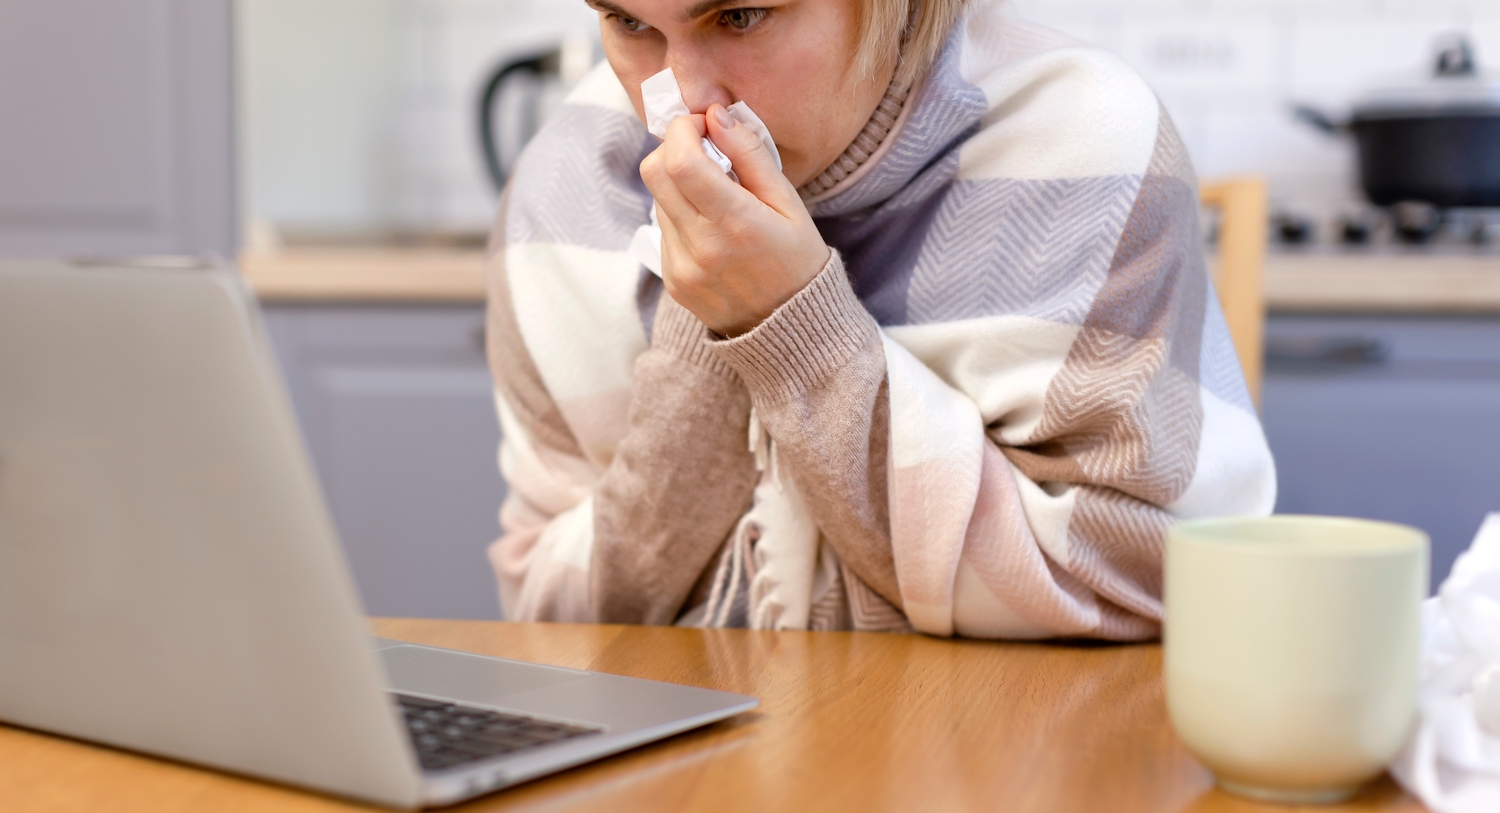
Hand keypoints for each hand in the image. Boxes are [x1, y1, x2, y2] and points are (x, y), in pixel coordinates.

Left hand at [639, 105, 830, 336]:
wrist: (790, 331)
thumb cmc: (798, 262)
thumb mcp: (790, 204)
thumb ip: (751, 155)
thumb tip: (716, 115)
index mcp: (736, 223)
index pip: (680, 160)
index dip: (684, 130)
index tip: (703, 126)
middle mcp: (701, 247)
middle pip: (654, 173)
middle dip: (673, 149)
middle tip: (704, 151)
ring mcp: (682, 268)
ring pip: (657, 200)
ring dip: (679, 185)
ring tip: (716, 198)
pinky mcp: (673, 282)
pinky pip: (663, 231)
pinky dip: (681, 217)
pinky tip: (712, 230)